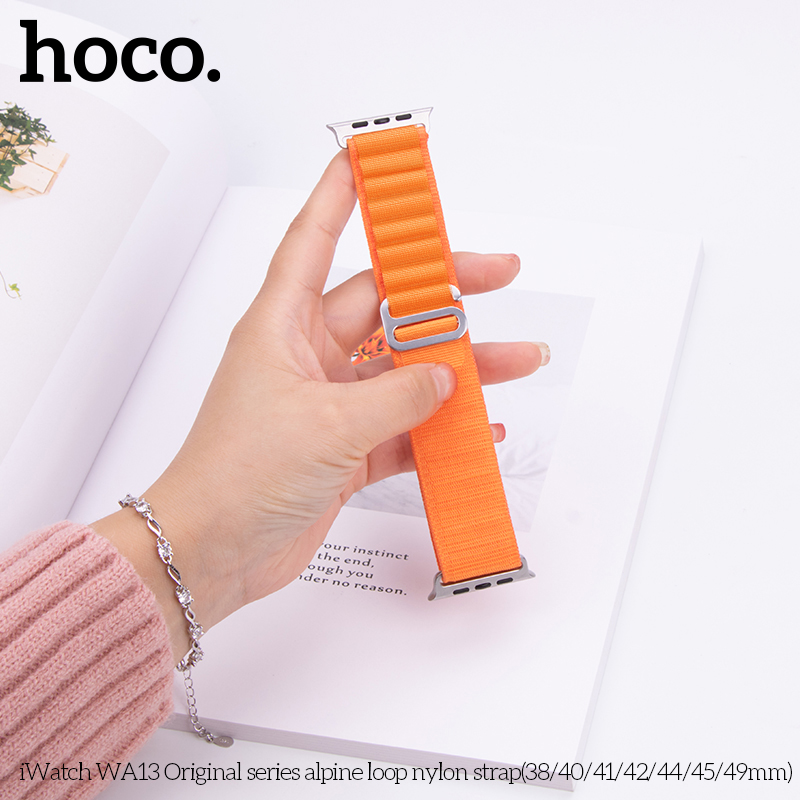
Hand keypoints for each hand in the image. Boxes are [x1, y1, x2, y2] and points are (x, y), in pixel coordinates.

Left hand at [91, 151, 547, 660]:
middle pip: (386, 308)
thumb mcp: (328, 426)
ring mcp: (331, 404)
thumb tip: (446, 378)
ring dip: (461, 369)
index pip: (314, 240)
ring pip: (407, 371)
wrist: (213, 554)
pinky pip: (405, 427)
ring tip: (520, 362)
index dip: (342, 195)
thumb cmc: (238, 477)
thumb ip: (398, 397)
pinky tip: (481, 428)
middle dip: (444, 293)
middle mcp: (309, 357)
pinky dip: (441, 428)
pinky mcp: (345, 449)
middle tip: (498, 274)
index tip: (373, 160)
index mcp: (283, 327)